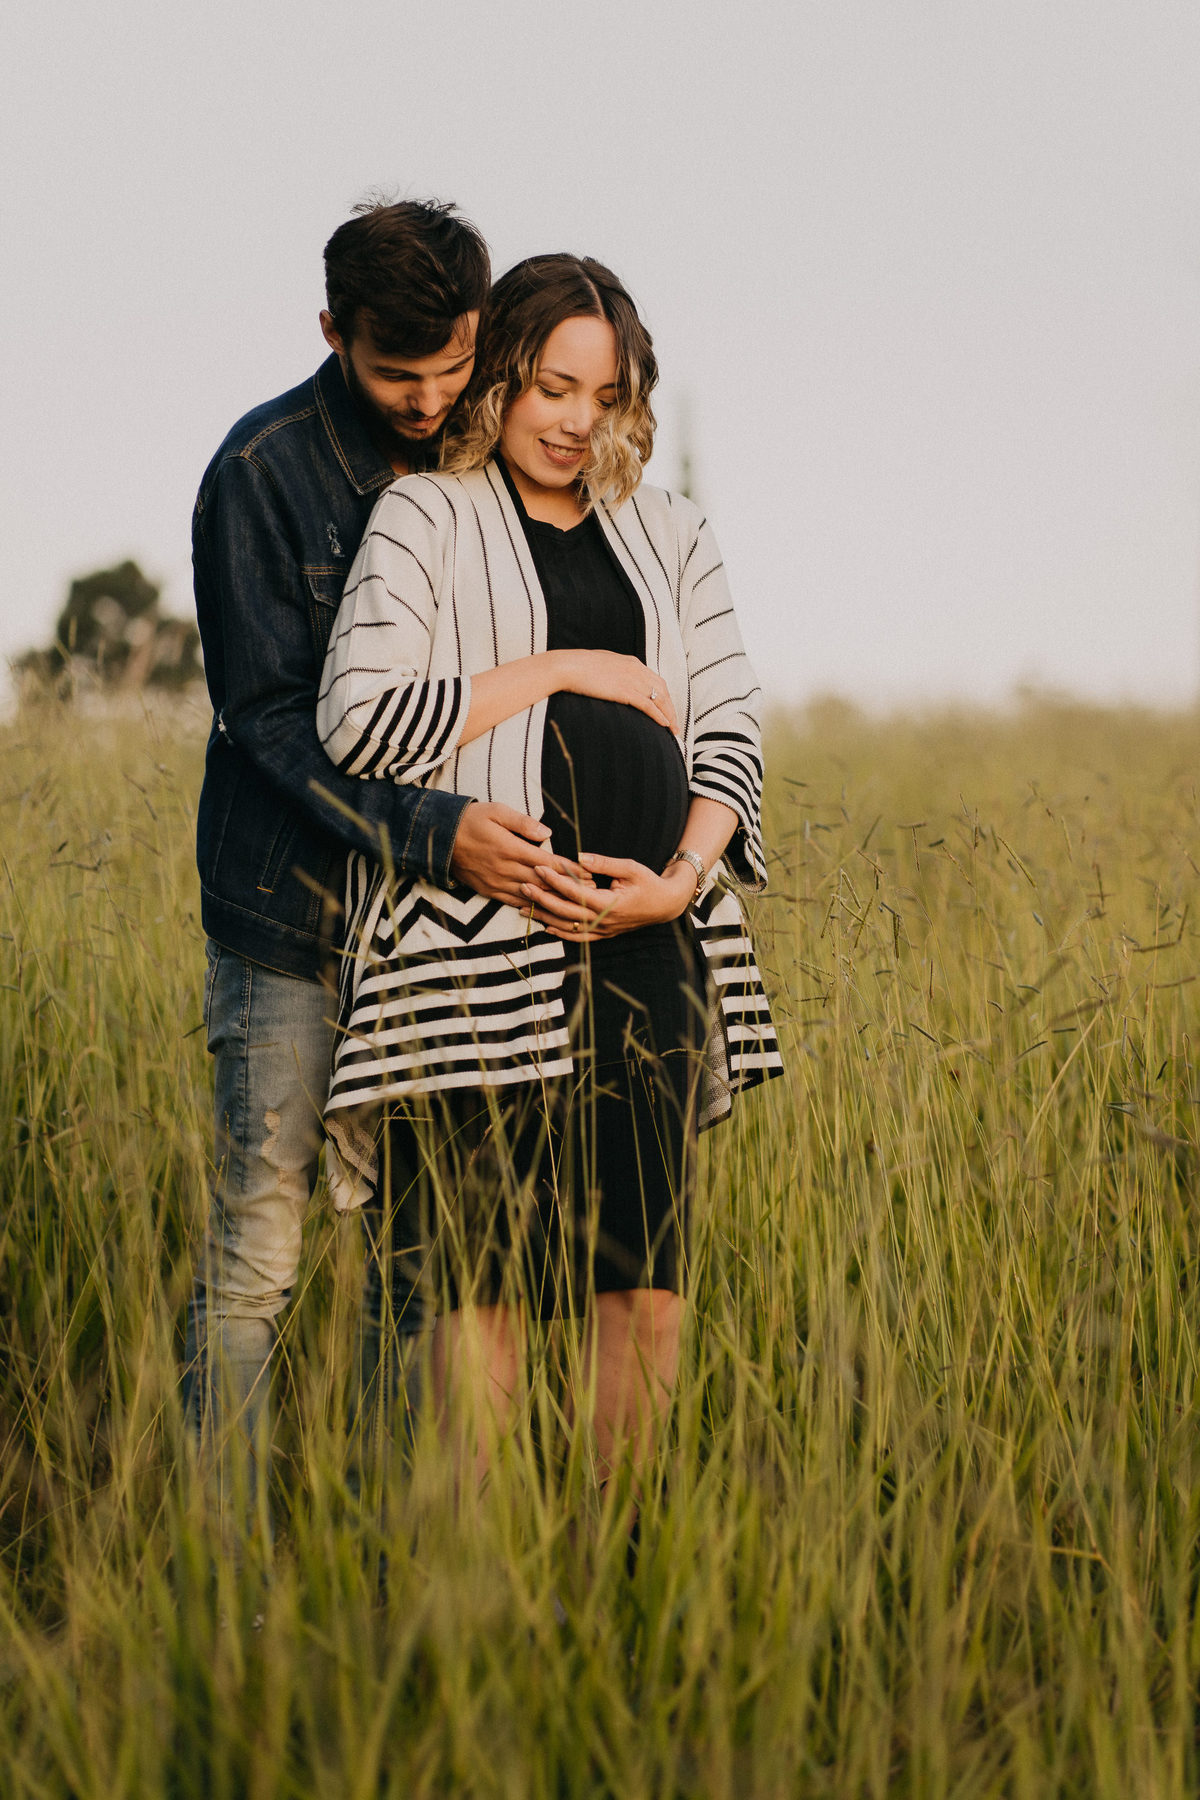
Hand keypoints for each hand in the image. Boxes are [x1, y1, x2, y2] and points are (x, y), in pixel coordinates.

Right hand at [449, 801, 593, 907]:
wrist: (440, 838)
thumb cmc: (471, 820)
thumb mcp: (497, 811)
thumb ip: (523, 823)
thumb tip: (547, 833)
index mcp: (511, 848)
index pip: (548, 862)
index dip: (570, 870)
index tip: (588, 874)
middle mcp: (506, 869)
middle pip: (544, 882)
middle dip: (568, 887)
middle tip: (590, 892)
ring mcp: (497, 882)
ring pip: (531, 896)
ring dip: (554, 900)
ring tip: (574, 903)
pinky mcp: (489, 891)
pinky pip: (514, 902)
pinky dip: (531, 907)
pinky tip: (545, 909)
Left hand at [521, 852, 697, 940]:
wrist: (666, 904)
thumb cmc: (649, 882)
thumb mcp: (629, 867)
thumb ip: (603, 863)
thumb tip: (579, 856)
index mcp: (609, 903)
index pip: (575, 892)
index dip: (555, 880)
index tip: (539, 868)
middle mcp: (603, 920)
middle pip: (565, 911)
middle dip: (542, 899)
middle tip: (523, 886)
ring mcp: (603, 930)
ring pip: (568, 927)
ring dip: (544, 917)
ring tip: (523, 908)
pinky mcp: (604, 934)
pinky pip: (578, 937)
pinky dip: (560, 933)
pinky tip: (545, 926)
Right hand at [556, 650, 678, 734]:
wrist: (568, 667)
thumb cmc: (578, 667)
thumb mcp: (602, 665)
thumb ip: (614, 672)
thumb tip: (614, 682)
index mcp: (631, 662)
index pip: (656, 680)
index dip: (664, 696)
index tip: (667, 708)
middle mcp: (636, 669)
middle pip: (662, 689)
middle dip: (671, 707)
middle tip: (675, 722)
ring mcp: (632, 680)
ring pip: (659, 698)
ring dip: (669, 715)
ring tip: (673, 729)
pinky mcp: (625, 691)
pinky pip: (648, 705)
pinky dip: (659, 715)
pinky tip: (665, 725)